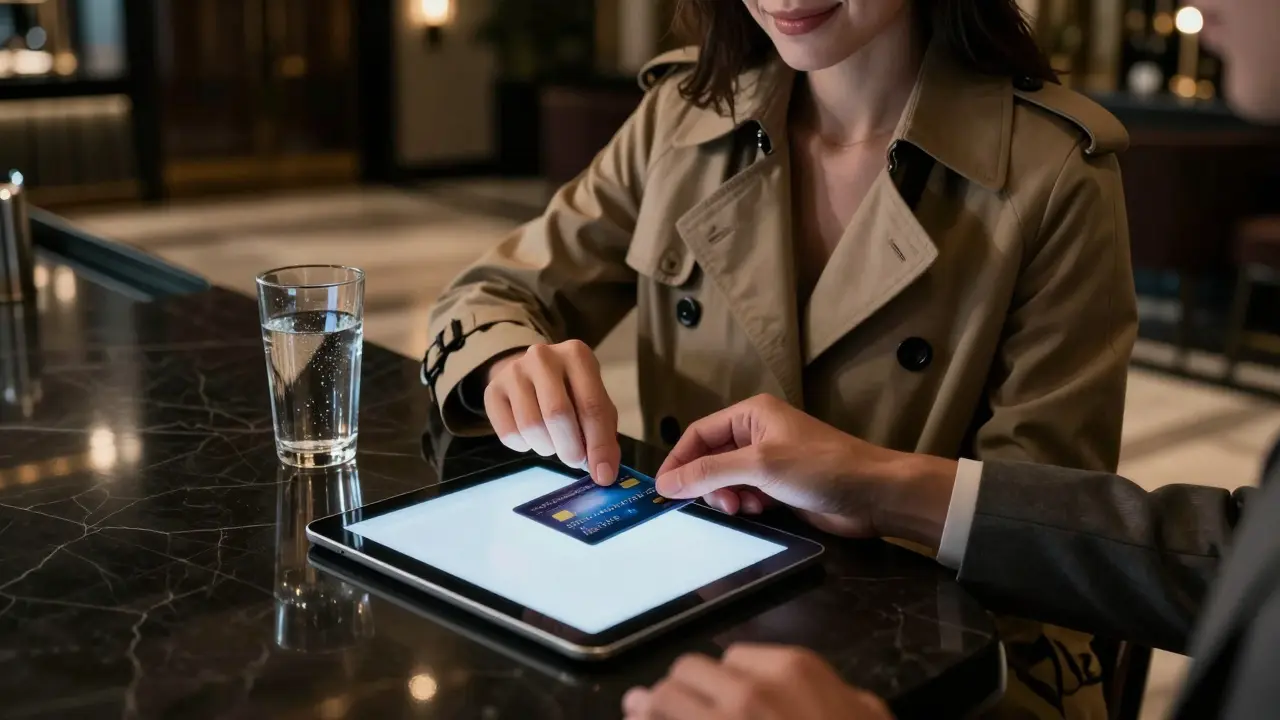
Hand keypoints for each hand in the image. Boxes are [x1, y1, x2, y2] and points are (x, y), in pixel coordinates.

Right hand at [484, 341, 620, 484]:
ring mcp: (514, 371)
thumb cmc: (570, 392)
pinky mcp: (492, 390)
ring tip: (553, 443)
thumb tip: (604, 472)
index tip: (603, 475)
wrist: (530, 374)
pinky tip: (532, 437)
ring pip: (531, 426)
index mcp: (577, 355)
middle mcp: (543, 357)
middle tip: (574, 461)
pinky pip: (508, 433)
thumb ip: (603, 434)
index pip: (592, 405)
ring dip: (547, 448)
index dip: (599, 445)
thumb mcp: (594, 404)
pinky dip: (524, 447)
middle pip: (557, 414)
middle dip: (570, 448)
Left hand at [622, 644, 893, 719]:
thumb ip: (848, 699)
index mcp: (793, 671)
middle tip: (676, 708)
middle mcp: (748, 691)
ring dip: (649, 710)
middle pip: (688, 672)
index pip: (734, 658)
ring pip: (659, 700)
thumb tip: (841, 696)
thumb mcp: (869, 717)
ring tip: (639, 715)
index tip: (723, 700)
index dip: (725, 681)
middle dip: (682, 691)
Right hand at [656, 395, 955, 544]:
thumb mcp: (759, 466)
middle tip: (719, 504)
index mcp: (751, 414)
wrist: (874, 494)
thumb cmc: (821, 468)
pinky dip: (745, 505)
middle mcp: (757, 433)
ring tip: (743, 507)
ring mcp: (770, 460)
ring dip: (727, 497)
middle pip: (710, 458)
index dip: (678, 460)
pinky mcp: (780, 486)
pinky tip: (759, 511)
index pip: (698, 433)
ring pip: (727, 480)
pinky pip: (746, 494)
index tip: (663, 489)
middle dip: (708, 483)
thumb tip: (667, 483)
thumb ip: (709, 472)